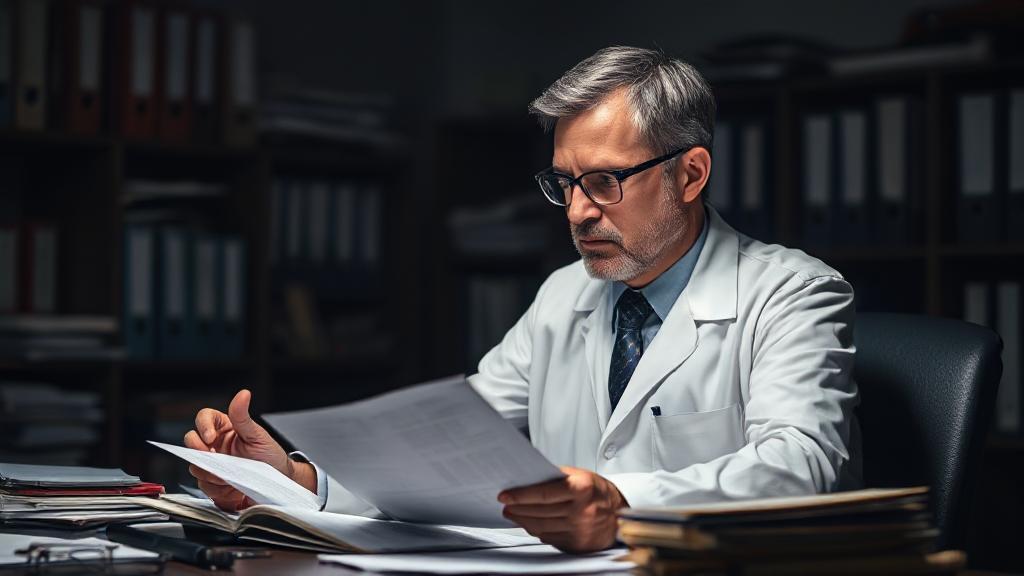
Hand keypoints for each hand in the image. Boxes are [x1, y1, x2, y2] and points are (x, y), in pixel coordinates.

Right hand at [183, 389, 316, 510]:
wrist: (278, 481)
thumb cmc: (269, 455)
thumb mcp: (257, 435)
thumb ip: (243, 417)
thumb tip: (243, 394)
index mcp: (224, 428)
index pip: (204, 418)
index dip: (203, 426)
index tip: (210, 437)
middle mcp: (215, 445)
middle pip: (191, 441)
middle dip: (199, 451)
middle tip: (214, 458)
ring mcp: (212, 464)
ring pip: (195, 466)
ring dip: (211, 473)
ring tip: (230, 475)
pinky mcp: (213, 483)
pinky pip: (204, 486)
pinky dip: (217, 489)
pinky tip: (232, 488)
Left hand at [498, 466, 626, 552]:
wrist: (620, 515)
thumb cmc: (598, 491)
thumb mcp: (581, 476)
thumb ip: (556, 477)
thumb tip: (528, 478)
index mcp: (581, 488)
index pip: (543, 493)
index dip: (520, 496)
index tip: (505, 496)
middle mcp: (581, 510)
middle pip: (539, 512)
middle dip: (517, 509)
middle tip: (505, 505)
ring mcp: (579, 529)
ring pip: (542, 527)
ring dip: (523, 521)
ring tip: (513, 514)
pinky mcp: (577, 543)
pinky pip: (549, 538)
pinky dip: (536, 531)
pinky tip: (529, 524)